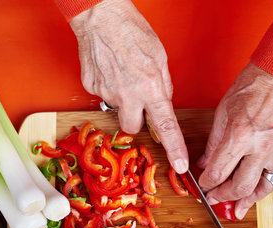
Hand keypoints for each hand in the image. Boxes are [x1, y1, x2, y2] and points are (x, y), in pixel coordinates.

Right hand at [69, 0, 188, 172]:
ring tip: (123, 76)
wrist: (102, 17)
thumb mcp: (159, 58)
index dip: (175, 149)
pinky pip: (103, 96)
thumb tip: (162, 103)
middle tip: (138, 101)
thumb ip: (162, 85)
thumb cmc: (131, 31)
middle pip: (133, 128)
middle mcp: (128, 95)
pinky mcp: (91, 88)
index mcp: (150, 88)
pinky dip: (108, 86)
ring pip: (117, 110)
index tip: (180, 165)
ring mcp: (107, 93)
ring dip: (123, 100)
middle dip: (137, 119)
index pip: (166, 127)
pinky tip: (110, 70)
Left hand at [197, 62, 272, 218]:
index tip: (204, 188)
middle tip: (216, 200)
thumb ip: (213, 144)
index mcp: (239, 135)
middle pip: (241, 186)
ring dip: (249, 200)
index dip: (208, 184)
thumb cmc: (250, 89)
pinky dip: (264, 186)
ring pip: (263, 187)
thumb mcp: (221, 114)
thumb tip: (204, 164)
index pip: (219, 172)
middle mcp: (260, 146)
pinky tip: (256, 192)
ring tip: (238, 209)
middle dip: (225, 197)